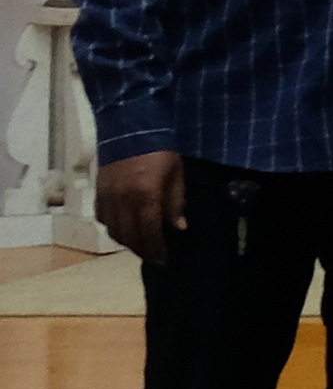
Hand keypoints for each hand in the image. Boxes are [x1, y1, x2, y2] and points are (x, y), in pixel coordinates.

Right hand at [91, 151, 182, 265]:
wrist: (130, 130)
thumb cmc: (160, 151)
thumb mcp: (176, 174)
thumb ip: (176, 202)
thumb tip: (178, 227)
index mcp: (145, 195)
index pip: (149, 231)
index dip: (156, 248)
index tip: (164, 258)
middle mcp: (123, 200)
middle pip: (129, 236)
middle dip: (142, 249)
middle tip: (154, 256)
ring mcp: (107, 197)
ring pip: (113, 230)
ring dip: (127, 241)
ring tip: (141, 245)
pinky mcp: (98, 193)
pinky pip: (103, 218)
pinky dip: (113, 228)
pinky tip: (124, 229)